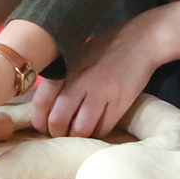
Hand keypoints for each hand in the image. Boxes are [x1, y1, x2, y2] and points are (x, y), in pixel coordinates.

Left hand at [31, 20, 161, 138]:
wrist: (140, 41)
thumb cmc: (104, 48)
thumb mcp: (76, 56)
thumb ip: (60, 77)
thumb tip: (45, 104)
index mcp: (66, 68)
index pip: (42, 101)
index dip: (39, 119)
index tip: (42, 126)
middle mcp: (80, 81)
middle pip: (58, 120)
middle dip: (56, 133)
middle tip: (60, 134)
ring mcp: (101, 93)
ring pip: (81, 129)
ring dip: (77, 137)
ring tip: (78, 133)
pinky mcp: (120, 102)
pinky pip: (103, 129)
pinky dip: (96, 134)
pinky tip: (95, 128)